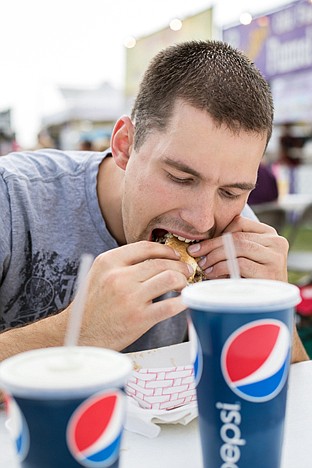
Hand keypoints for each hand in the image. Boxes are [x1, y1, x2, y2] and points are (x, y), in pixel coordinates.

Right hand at [77, 241, 191, 349]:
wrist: (80, 334)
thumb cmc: (92, 306)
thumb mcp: (99, 274)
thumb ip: (122, 263)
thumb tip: (155, 257)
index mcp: (109, 261)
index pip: (145, 247)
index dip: (165, 250)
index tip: (174, 255)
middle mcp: (119, 276)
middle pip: (161, 262)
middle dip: (179, 265)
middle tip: (186, 270)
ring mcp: (130, 297)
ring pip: (170, 278)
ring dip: (183, 281)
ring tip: (184, 285)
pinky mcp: (139, 318)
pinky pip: (171, 305)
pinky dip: (183, 301)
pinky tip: (184, 301)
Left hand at [188, 215, 288, 280]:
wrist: (270, 305)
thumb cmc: (252, 280)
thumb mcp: (244, 258)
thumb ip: (231, 246)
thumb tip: (200, 245)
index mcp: (269, 234)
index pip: (239, 222)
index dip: (217, 233)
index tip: (201, 245)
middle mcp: (277, 242)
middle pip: (236, 236)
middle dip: (211, 245)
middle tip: (195, 254)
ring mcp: (276, 257)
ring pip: (238, 247)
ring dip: (215, 256)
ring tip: (204, 265)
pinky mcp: (271, 273)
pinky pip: (240, 264)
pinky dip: (222, 267)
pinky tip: (212, 273)